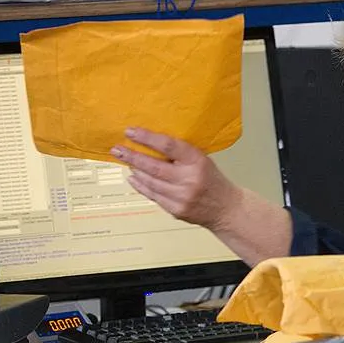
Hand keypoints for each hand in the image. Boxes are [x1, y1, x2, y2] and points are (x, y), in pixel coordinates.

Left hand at [110, 128, 241, 230]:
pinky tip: (134, 178)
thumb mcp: (202, 160)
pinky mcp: (175, 209)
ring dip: (135, 170)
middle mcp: (189, 179)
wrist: (226, 208)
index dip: (147, 138)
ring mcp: (181, 196)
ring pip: (149, 181)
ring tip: (126, 161)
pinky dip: (140, 186)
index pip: (168, 146)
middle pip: (153, 166)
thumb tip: (150, 144)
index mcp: (197, 161)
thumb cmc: (213, 181)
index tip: (131, 132)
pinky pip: (152, 195)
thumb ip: (180, 154)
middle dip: (132, 156)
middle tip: (117, 149)